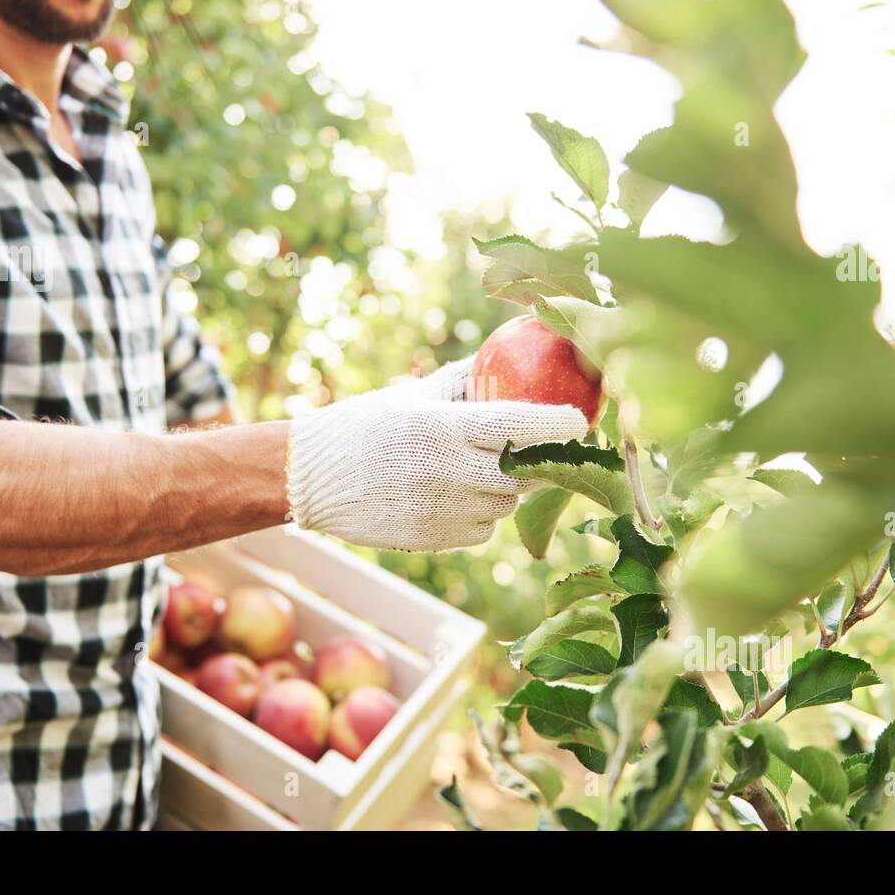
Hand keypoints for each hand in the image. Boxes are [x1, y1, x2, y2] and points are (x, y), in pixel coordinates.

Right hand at [286, 375, 585, 551]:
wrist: (312, 478)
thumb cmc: (364, 426)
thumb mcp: (412, 395)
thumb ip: (463, 381)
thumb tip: (505, 355)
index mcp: (444, 428)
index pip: (519, 425)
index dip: (558, 424)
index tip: (582, 420)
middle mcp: (450, 472)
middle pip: (525, 472)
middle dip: (538, 460)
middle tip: (541, 447)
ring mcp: (445, 511)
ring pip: (506, 503)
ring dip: (504, 487)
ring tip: (476, 469)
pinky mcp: (438, 539)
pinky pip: (483, 529)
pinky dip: (480, 513)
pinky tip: (452, 496)